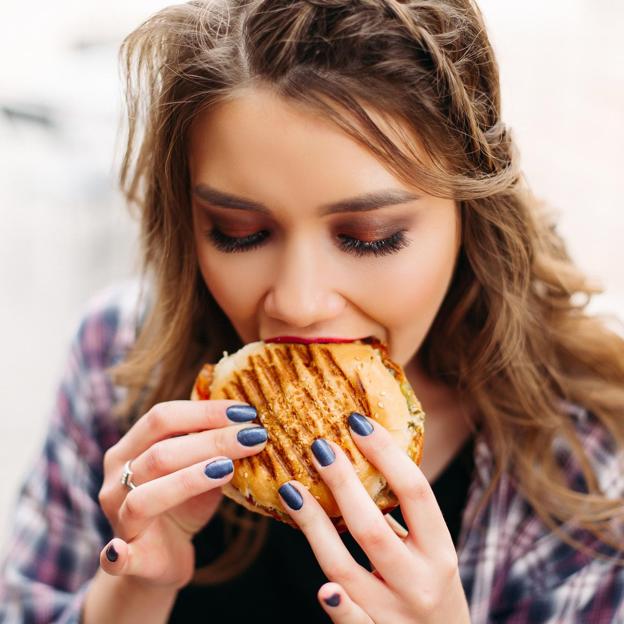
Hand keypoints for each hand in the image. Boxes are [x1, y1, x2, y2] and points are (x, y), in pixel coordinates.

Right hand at [97, 400, 266, 589]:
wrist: (164, 559)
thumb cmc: (183, 505)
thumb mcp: (200, 471)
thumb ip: (214, 450)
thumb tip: (250, 424)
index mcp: (129, 449)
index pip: (162, 418)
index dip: (204, 411)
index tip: (245, 411)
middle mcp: (117, 479)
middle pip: (159, 452)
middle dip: (211, 440)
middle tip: (253, 436)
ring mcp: (118, 519)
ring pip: (145, 497)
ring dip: (189, 480)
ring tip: (228, 469)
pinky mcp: (125, 560)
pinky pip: (117, 557)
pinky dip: (118, 555)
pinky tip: (119, 553)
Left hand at [277, 413, 470, 622]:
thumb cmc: (433, 589)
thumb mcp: (433, 552)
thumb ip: (405, 516)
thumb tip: (363, 455)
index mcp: (440, 551)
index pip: (415, 492)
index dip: (385, 453)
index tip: (357, 422)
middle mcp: (421, 583)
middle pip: (372, 527)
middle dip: (342, 481)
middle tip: (317, 446)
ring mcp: (394, 616)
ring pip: (344, 567)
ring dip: (314, 525)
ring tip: (290, 489)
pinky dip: (338, 606)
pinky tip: (322, 587)